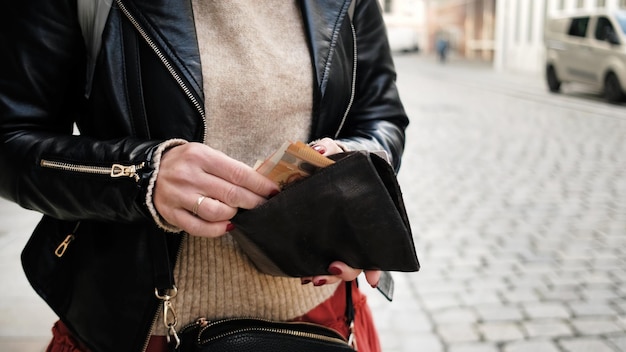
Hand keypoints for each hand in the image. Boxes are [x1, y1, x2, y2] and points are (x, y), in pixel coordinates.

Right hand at [153, 142, 278, 237]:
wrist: (148, 169)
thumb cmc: (186, 163)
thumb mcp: (206, 155)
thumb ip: (228, 168)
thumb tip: (259, 185)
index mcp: (200, 156)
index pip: (238, 173)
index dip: (260, 185)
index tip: (274, 192)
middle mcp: (188, 175)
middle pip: (230, 193)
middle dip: (253, 202)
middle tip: (264, 206)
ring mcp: (178, 196)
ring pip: (215, 212)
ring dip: (234, 214)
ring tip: (239, 211)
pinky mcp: (171, 213)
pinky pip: (199, 228)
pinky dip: (217, 229)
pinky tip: (228, 225)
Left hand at [307, 138, 381, 286]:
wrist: (323, 164)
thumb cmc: (338, 161)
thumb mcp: (337, 152)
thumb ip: (330, 149)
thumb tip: (319, 151)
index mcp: (368, 212)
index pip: (379, 241)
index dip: (377, 264)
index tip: (373, 280)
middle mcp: (356, 231)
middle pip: (359, 261)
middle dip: (347, 271)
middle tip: (332, 268)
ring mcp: (339, 237)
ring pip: (340, 266)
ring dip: (328, 276)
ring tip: (310, 278)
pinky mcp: (319, 238)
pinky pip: (319, 259)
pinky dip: (312, 269)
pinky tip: (302, 274)